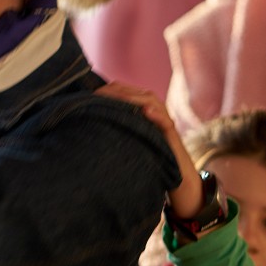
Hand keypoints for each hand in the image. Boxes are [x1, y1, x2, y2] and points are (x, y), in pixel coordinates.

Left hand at [96, 81, 202, 217]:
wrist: (176, 174)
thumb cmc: (149, 156)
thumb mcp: (130, 139)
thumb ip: (117, 129)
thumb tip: (89, 124)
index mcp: (144, 110)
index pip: (127, 92)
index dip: (110, 91)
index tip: (92, 95)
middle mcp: (155, 112)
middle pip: (138, 93)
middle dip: (118, 92)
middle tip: (99, 94)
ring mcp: (164, 121)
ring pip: (151, 101)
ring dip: (135, 98)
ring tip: (118, 97)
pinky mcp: (172, 134)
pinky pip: (166, 121)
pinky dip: (157, 115)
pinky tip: (147, 111)